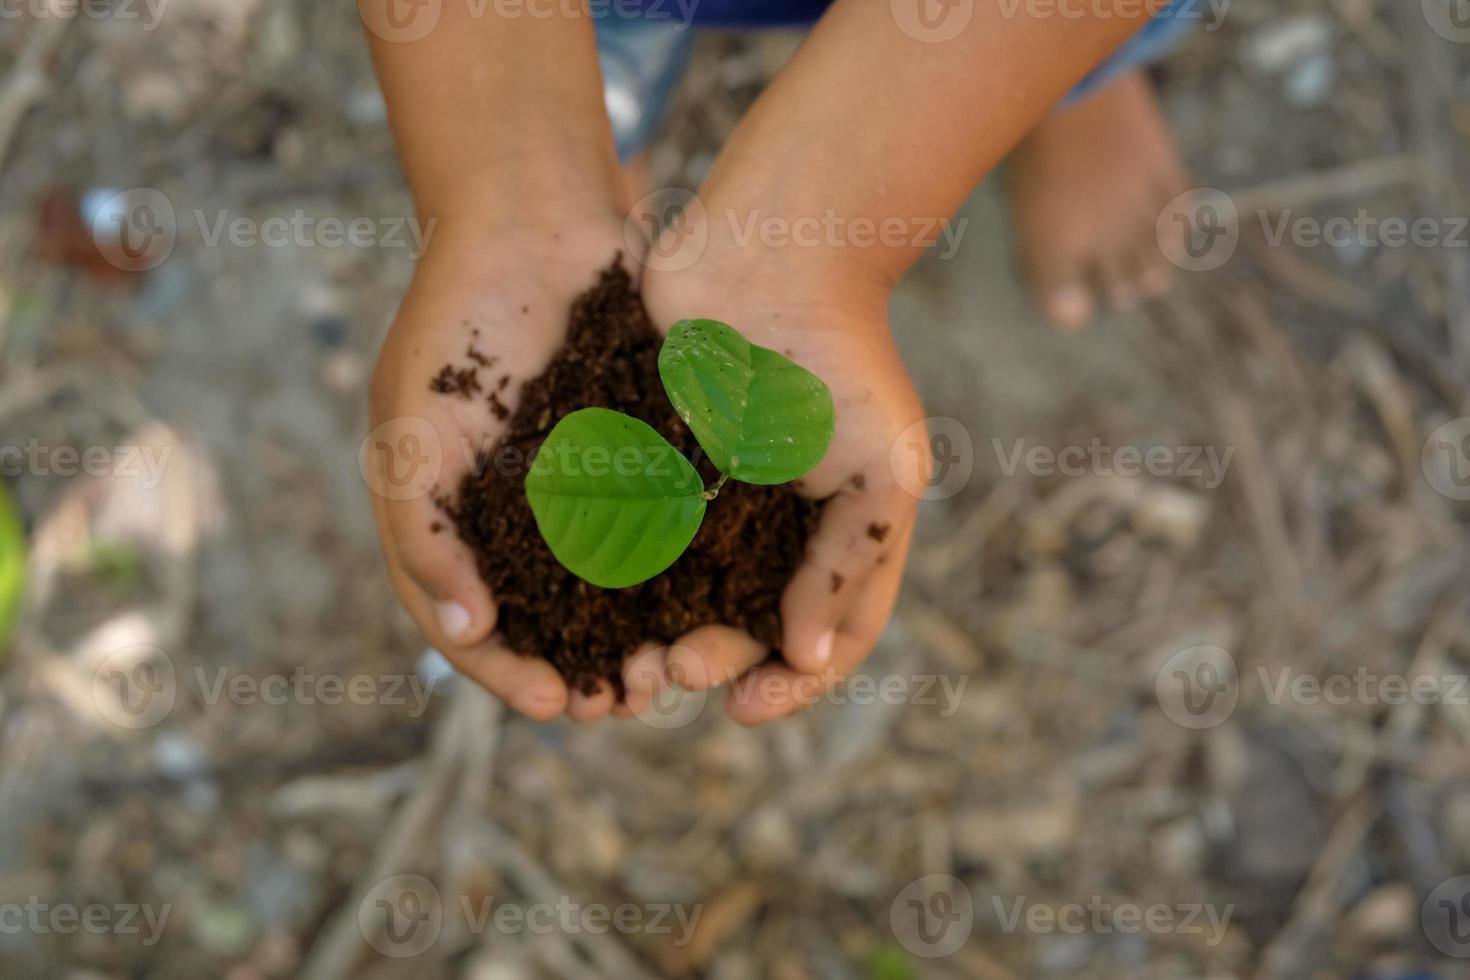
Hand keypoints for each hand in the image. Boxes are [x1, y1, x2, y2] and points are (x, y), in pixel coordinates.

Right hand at [366, 220, 666, 721]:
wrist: (534, 223)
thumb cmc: (456, 323)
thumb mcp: (414, 429)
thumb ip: (425, 531)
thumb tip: (466, 633)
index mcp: (452, 520)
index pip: (470, 625)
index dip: (508, 671)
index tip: (554, 702)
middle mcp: (516, 516)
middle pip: (547, 621)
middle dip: (584, 668)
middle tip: (624, 702)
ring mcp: (579, 489)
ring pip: (611, 588)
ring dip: (636, 636)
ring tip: (670, 671)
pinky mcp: (639, 456)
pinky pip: (660, 527)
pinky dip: (679, 571)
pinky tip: (708, 602)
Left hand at [641, 242, 928, 724]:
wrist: (765, 256)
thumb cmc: (839, 362)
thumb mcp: (881, 473)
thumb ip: (847, 566)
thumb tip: (801, 656)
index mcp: (834, 538)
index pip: (822, 640)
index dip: (788, 686)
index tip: (744, 705)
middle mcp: (769, 530)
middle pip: (738, 628)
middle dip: (707, 660)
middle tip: (674, 669)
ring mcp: (705, 500)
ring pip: (672, 597)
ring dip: (648, 640)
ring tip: (625, 660)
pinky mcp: (644, 464)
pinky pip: (621, 538)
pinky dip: (606, 582)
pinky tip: (582, 608)